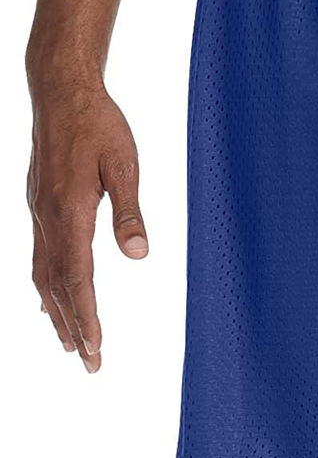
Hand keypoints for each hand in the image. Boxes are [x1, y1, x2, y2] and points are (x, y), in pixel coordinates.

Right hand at [27, 82, 147, 371]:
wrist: (61, 94)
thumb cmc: (99, 126)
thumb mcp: (125, 165)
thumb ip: (129, 211)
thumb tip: (138, 254)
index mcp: (70, 212)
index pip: (79, 278)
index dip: (87, 317)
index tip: (96, 348)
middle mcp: (47, 219)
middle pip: (58, 286)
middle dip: (74, 327)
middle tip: (89, 363)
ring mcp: (39, 213)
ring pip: (43, 275)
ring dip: (57, 311)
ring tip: (69, 343)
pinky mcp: (39, 206)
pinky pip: (39, 256)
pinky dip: (46, 285)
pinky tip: (49, 299)